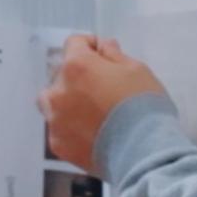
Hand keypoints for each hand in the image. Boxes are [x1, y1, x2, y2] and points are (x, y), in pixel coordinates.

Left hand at [38, 34, 167, 173]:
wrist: (143, 153)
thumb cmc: (143, 106)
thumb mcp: (136, 70)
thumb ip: (114, 55)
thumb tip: (103, 47)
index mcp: (76, 66)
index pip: (74, 44)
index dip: (90, 46)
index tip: (103, 54)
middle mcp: (57, 91)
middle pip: (62, 74)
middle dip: (79, 76)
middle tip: (102, 87)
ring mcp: (54, 120)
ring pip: (53, 103)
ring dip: (68, 101)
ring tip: (91, 112)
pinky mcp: (58, 145)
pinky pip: (59, 128)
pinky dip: (71, 127)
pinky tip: (92, 133)